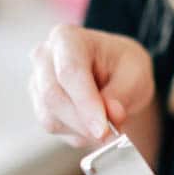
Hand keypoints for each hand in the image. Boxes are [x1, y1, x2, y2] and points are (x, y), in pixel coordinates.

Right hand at [29, 25, 154, 145]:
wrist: (113, 75)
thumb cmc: (123, 67)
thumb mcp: (136, 74)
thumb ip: (123, 94)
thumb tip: (112, 115)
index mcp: (67, 38)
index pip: (70, 71)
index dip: (86, 103)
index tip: (103, 129)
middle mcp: (45, 57)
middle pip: (53, 96)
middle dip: (83, 122)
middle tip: (110, 136)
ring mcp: (38, 81)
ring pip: (50, 116)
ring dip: (82, 130)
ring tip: (107, 125)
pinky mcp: (38, 104)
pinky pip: (53, 127)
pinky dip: (76, 133)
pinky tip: (93, 125)